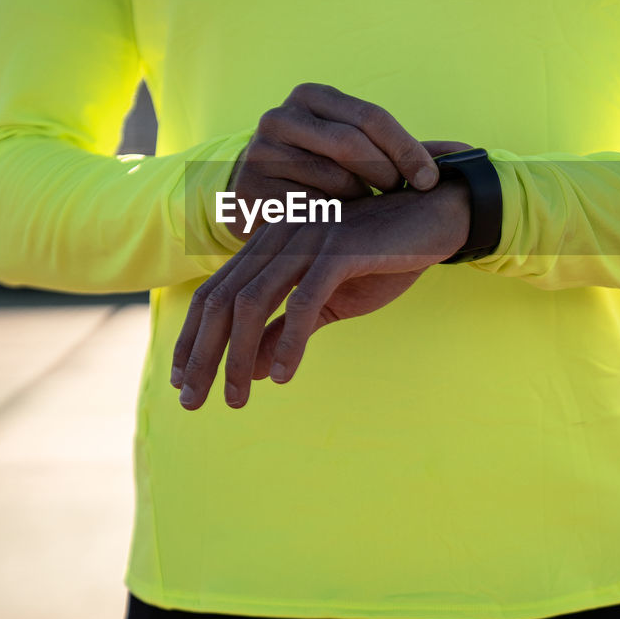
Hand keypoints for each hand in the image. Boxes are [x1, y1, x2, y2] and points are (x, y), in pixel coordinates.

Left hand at [172, 179, 470, 409]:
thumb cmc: (382, 257)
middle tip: (192, 401)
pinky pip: (304, 300)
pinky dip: (290, 340)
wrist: (436, 217)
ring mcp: (307, 238)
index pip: (215, 293)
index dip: (192, 338)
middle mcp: (280, 237)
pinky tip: (283, 374)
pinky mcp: (340, 248)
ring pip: (253, 302)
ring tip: (236, 398)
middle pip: (223, 300)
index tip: (183, 380)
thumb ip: (289, 328)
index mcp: (271, 244)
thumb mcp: (330, 301)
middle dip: (202, 355)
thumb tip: (254, 369)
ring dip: (238, 356)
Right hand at [226, 83, 449, 240]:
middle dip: (386, 174)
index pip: (371, 117)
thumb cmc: (321, 169)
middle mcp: (281, 116)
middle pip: (351, 145)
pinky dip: (333, 223)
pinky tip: (340, 228)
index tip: (430, 180)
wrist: (254, 195)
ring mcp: (261, 152)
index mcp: (311, 95)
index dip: (407, 149)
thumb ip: (407, 149)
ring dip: (360, 203)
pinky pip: (309, 211)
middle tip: (401, 196)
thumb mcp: (357, 149)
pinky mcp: (251, 191)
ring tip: (365, 211)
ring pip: (332, 181)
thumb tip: (469, 153)